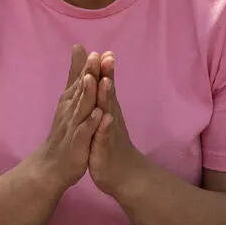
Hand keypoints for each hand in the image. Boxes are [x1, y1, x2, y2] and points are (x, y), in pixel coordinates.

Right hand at [32, 45, 103, 194]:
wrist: (52, 165)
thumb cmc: (65, 132)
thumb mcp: (69, 102)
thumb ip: (74, 76)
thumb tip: (79, 51)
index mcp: (71, 101)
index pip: (80, 80)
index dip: (87, 66)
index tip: (95, 50)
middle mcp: (70, 111)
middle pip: (81, 90)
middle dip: (88, 73)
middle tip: (94, 56)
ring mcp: (73, 127)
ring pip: (81, 108)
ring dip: (88, 94)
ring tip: (94, 79)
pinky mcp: (77, 144)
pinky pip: (84, 132)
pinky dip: (91, 123)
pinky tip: (99, 114)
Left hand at [89, 53, 148, 198]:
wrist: (124, 174)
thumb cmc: (111, 142)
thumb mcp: (105, 118)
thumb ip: (104, 98)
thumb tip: (103, 78)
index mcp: (107, 109)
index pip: (105, 86)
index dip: (103, 69)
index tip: (101, 49)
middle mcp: (111, 117)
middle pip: (108, 93)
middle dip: (107, 75)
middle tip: (106, 56)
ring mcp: (109, 132)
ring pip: (108, 112)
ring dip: (107, 97)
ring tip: (106, 81)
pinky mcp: (105, 148)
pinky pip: (105, 136)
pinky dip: (105, 126)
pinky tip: (105, 118)